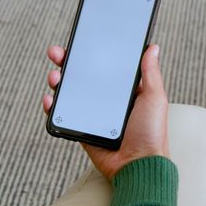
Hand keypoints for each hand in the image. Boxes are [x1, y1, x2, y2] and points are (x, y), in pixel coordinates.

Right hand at [42, 44, 169, 179]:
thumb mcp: (154, 97)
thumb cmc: (152, 133)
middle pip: (82, 74)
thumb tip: (153, 46)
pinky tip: (50, 98)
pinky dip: (52, 104)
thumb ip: (150, 72)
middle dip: (67, 61)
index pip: (103, 64)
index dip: (90, 51)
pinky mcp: (81, 128)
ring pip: (69, 91)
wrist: (138, 165)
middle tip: (58, 53)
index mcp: (124, 89)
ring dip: (58, 80)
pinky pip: (62, 113)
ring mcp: (92, 113)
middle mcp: (106, 99)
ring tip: (55, 77)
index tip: (80, 39)